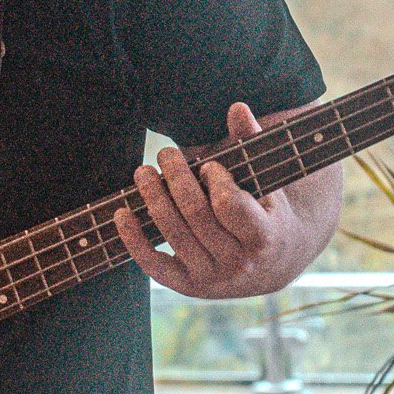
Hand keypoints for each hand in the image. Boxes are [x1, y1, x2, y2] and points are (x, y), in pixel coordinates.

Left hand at [113, 102, 342, 299]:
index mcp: (265, 237)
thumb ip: (252, 144)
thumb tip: (236, 108)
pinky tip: (121, 213)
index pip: (230, 205)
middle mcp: (239, 263)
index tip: (208, 165)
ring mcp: (212, 278)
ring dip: (152, 197)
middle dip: (177, 178)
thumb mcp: (268, 181)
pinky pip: (154, 265)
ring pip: (173, 234)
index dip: (214, 180)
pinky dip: (133, 239)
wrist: (272, 265)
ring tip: (143, 171)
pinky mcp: (188, 286)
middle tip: (166, 154)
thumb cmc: (266, 211)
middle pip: (196, 215)